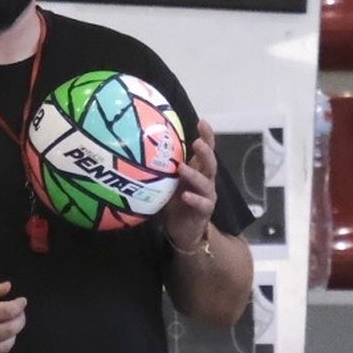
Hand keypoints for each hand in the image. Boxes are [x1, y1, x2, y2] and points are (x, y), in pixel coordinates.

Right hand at [0, 281, 26, 352]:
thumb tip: (8, 287)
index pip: (7, 311)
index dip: (19, 306)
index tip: (22, 301)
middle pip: (11, 329)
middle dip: (20, 320)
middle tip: (19, 314)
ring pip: (6, 346)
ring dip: (12, 335)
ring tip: (8, 327)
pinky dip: (0, 350)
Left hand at [162, 119, 217, 250]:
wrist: (183, 231)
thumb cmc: (175, 203)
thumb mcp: (167, 182)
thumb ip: (162, 167)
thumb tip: (141, 147)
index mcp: (198, 170)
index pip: (206, 150)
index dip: (207, 136)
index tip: (202, 122)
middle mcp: (205, 181)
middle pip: (211, 163)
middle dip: (205, 152)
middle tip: (197, 143)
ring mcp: (207, 196)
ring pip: (206, 182)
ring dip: (195, 174)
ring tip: (182, 168)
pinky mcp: (204, 211)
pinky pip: (202, 204)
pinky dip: (194, 199)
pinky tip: (185, 196)